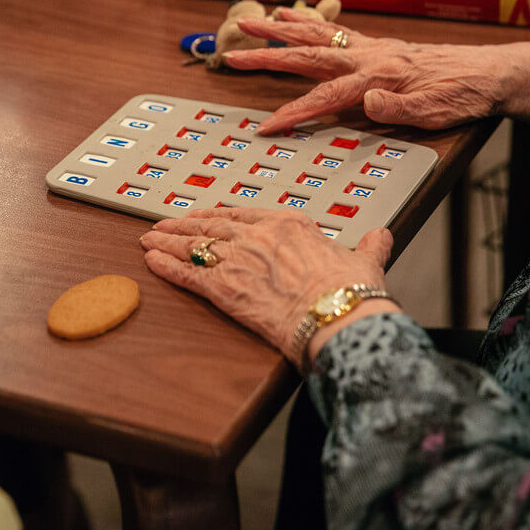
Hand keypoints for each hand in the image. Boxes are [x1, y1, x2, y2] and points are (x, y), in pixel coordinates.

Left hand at [140, 207, 393, 363]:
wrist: (337, 315)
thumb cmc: (351, 292)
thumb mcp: (365, 261)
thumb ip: (369, 246)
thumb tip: (381, 236)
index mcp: (288, 224)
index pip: (243, 213)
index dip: (219, 215)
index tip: (205, 215)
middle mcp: (258, 236)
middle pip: (211, 226)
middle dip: (184, 226)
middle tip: (164, 225)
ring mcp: (238, 259)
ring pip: (194, 245)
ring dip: (168, 242)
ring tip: (149, 240)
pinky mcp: (224, 288)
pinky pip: (187, 273)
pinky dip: (166, 267)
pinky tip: (151, 262)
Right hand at [230, 9, 529, 135]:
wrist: (492, 72)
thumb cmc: (464, 95)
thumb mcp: (437, 113)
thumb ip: (399, 110)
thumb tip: (368, 103)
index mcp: (378, 77)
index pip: (324, 98)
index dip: (293, 114)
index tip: (265, 127)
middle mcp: (370, 57)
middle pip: (308, 55)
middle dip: (267, 54)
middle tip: (232, 51)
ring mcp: (373, 48)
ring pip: (317, 35)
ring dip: (282, 29)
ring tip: (252, 19)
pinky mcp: (379, 46)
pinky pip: (335, 31)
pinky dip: (310, 23)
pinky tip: (295, 18)